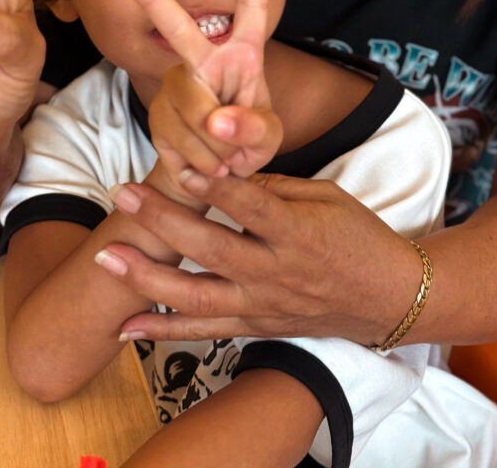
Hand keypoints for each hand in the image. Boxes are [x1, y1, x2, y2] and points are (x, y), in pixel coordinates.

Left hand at [93, 172, 420, 346]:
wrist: (388, 296)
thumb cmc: (358, 236)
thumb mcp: (326, 196)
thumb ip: (274, 187)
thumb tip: (224, 172)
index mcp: (299, 232)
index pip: (250, 206)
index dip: (213, 186)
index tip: (179, 165)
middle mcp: (278, 272)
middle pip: (212, 248)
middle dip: (163, 222)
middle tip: (123, 195)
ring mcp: (265, 304)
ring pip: (199, 297)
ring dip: (148, 279)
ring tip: (108, 259)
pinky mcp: (258, 326)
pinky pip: (206, 331)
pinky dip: (165, 329)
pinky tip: (127, 326)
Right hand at [116, 0, 282, 183]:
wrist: (212, 177)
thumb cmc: (247, 142)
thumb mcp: (268, 139)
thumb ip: (254, 130)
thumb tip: (217, 120)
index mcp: (243, 54)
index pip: (251, 7)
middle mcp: (204, 60)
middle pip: (178, 29)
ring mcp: (177, 84)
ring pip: (190, 110)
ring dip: (216, 149)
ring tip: (227, 159)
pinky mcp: (157, 112)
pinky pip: (176, 138)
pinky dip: (198, 164)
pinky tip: (204, 165)